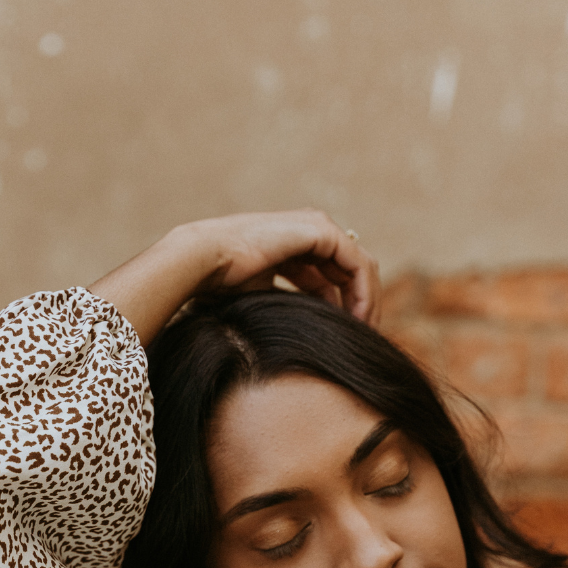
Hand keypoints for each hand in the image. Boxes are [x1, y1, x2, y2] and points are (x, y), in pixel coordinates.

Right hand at [88, 210, 379, 346]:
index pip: (328, 276)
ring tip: (364, 334)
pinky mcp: (321, 231)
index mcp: (293, 245)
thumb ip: (283, 308)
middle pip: (348, 271)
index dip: (340, 306)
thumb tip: (292, 340)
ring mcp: (316, 227)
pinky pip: (357, 265)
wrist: (202, 261)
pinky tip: (359, 321)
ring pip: (359, 267)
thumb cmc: (217, 285)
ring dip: (366, 301)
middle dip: (358, 304)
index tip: (343, 337)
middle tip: (362, 338)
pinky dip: (364, 293)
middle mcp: (308, 231)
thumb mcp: (259, 299)